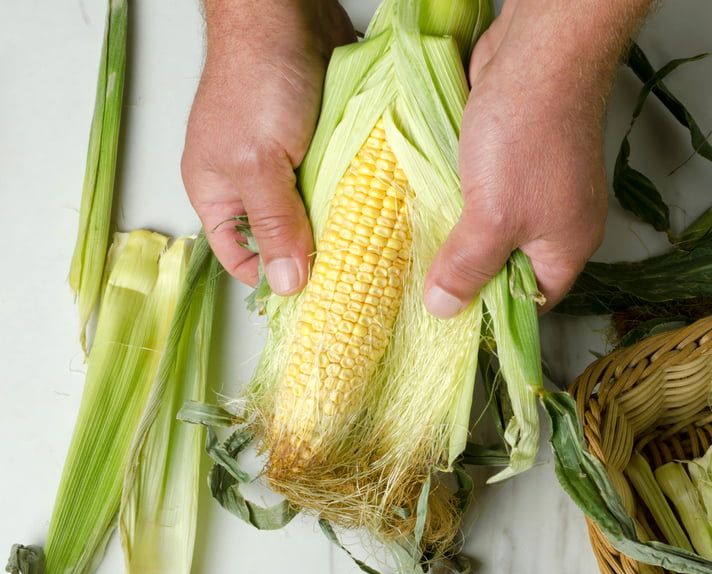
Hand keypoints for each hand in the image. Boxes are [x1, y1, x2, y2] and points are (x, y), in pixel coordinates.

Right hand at [182, 0, 353, 294]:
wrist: (285, 14)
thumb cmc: (255, 80)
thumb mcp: (260, 164)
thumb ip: (276, 223)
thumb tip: (288, 284)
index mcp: (219, 193)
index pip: (241, 257)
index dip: (272, 279)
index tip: (315, 299)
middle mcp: (253, 182)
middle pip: (286, 238)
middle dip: (317, 256)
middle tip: (357, 279)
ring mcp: (291, 162)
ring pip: (320, 211)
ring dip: (345, 226)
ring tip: (377, 251)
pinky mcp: (324, 143)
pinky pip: (343, 181)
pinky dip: (360, 194)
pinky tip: (384, 211)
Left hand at [423, 0, 651, 316]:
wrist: (538, 54)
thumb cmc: (527, 137)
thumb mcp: (493, 217)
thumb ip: (468, 266)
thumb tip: (444, 309)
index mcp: (567, 246)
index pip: (531, 301)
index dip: (491, 313)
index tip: (447, 319)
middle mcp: (556, 220)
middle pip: (507, 265)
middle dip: (467, 273)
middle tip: (422, 287)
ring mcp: (535, 186)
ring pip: (490, 226)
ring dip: (455, 234)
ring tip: (414, 253)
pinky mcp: (511, 156)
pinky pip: (479, 192)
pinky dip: (453, 199)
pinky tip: (422, 206)